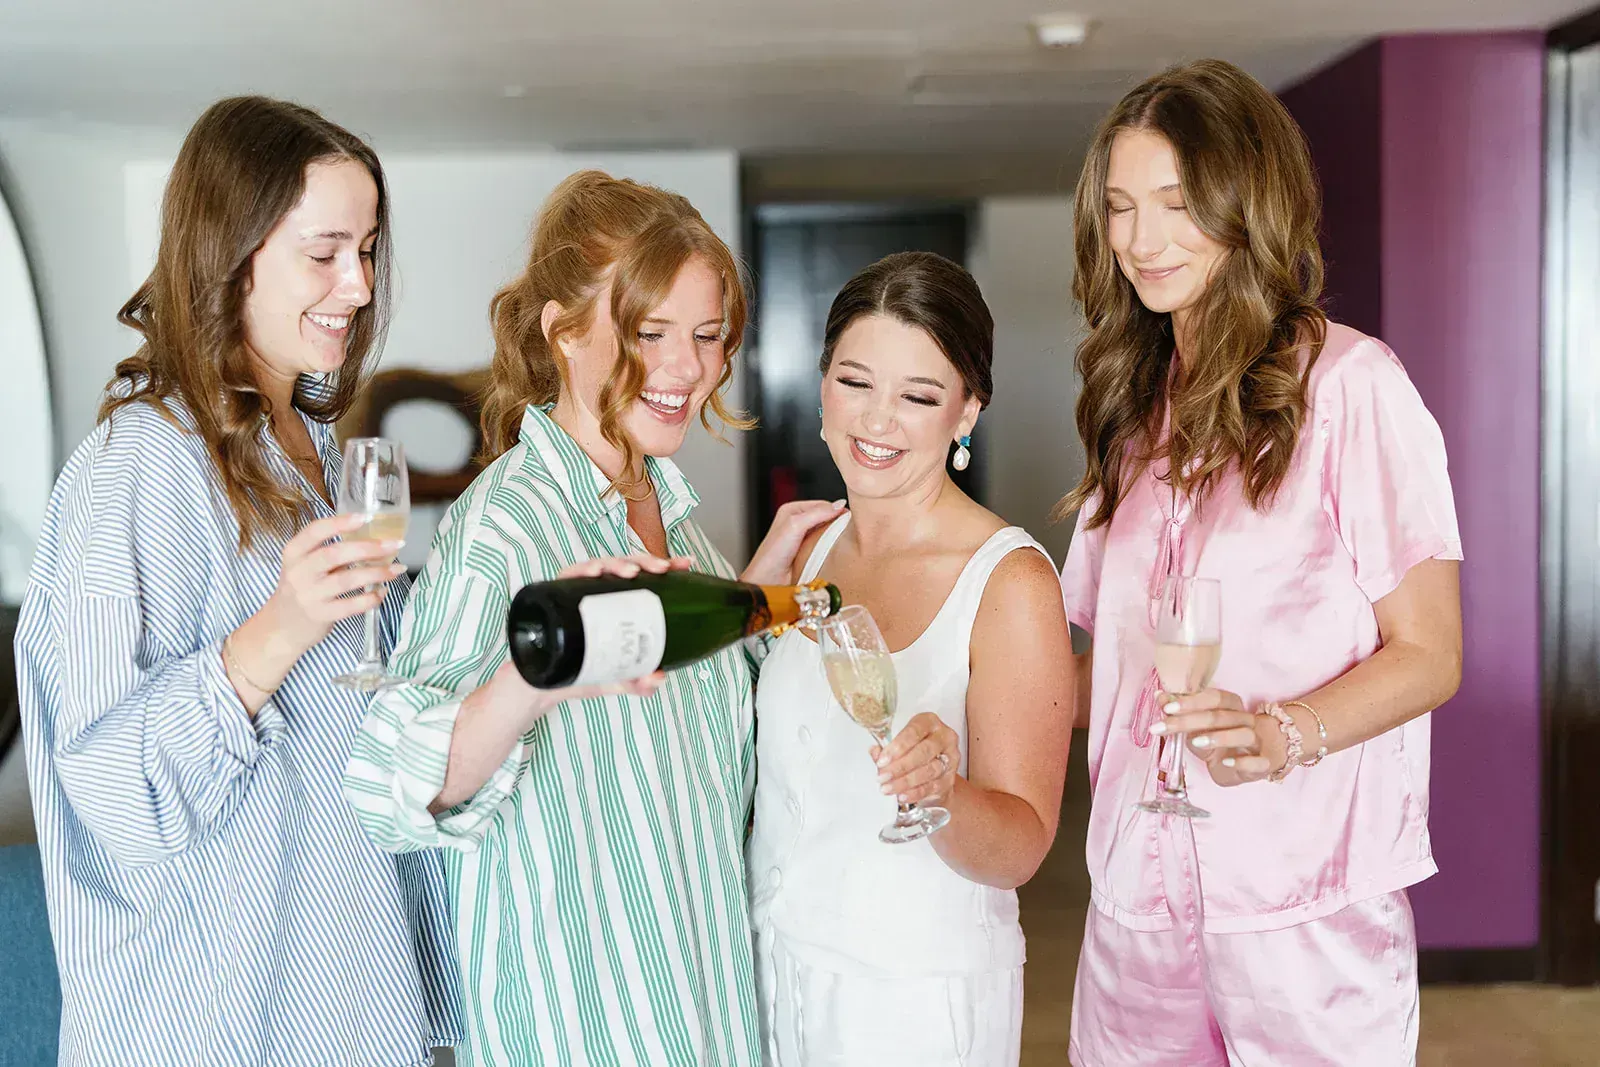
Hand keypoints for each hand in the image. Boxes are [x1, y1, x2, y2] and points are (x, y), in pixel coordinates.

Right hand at [263, 513, 404, 656]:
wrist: (282, 627)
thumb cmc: (302, 588)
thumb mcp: (305, 565)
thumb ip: (331, 552)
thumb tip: (374, 540)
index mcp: (294, 552)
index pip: (315, 531)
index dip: (340, 522)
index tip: (365, 517)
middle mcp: (299, 572)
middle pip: (335, 554)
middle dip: (369, 548)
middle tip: (395, 545)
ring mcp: (309, 595)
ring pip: (347, 579)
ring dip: (377, 573)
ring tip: (397, 569)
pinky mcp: (320, 615)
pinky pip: (350, 606)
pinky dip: (370, 598)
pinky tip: (381, 592)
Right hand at [476, 553, 684, 729]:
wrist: (541, 687)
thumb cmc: (580, 671)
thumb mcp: (616, 678)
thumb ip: (638, 682)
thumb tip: (659, 679)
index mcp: (617, 603)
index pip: (643, 578)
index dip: (664, 566)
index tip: (685, 564)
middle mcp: (598, 593)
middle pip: (625, 566)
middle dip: (645, 561)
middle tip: (662, 568)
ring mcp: (577, 592)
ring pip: (599, 565)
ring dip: (616, 563)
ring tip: (631, 572)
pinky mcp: (555, 594)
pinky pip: (568, 575)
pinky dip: (582, 569)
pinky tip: (595, 571)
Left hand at [740, 499, 846, 585]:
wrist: (768, 580)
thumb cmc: (772, 554)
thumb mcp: (795, 525)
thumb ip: (817, 513)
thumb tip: (839, 505)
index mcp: (792, 510)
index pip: (822, 504)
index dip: (835, 510)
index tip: (848, 517)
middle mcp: (797, 522)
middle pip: (825, 518)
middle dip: (836, 524)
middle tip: (848, 530)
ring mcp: (803, 538)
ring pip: (827, 533)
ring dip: (834, 538)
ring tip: (843, 542)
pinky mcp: (808, 552)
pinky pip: (825, 547)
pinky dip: (831, 549)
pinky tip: (835, 552)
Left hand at [871, 712, 959, 805]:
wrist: (934, 773)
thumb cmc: (915, 752)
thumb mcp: (900, 745)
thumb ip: (887, 749)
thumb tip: (875, 752)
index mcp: (929, 722)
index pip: (914, 731)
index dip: (898, 747)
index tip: (882, 760)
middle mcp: (944, 737)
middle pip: (923, 752)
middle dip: (900, 766)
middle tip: (882, 776)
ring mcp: (951, 758)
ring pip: (928, 771)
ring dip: (905, 781)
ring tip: (888, 788)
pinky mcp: (949, 779)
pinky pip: (932, 787)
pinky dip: (915, 793)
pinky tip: (902, 795)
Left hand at [1150, 688, 1286, 785]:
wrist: (1254, 761)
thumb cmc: (1221, 740)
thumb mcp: (1197, 726)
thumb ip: (1181, 713)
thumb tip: (1159, 697)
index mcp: (1231, 705)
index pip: (1213, 697)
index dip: (1190, 701)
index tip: (1166, 708)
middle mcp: (1245, 719)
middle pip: (1220, 716)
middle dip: (1189, 721)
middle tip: (1162, 727)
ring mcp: (1256, 741)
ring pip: (1243, 734)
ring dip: (1218, 737)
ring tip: (1194, 743)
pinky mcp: (1263, 763)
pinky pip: (1257, 762)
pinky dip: (1242, 761)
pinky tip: (1226, 762)